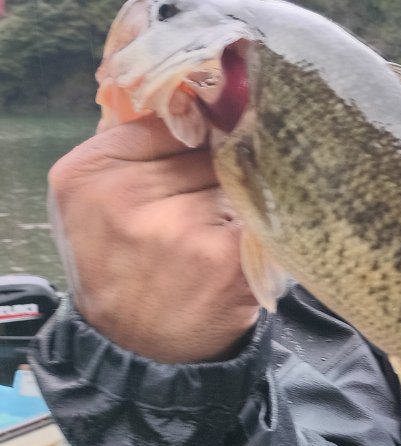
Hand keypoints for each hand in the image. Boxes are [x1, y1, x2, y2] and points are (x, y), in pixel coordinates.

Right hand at [48, 116, 259, 362]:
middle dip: (226, 168)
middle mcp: (125, 198)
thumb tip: (206, 94)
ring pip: (242, 180)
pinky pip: (266, 215)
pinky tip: (254, 244)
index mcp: (87, 173)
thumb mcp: (100, 199)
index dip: (200, 131)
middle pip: (212, 148)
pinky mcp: (225, 257)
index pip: (170, 118)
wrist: (139, 351)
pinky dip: (269, 225)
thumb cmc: (124, 263)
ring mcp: (178, 228)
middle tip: (216, 205)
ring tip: (226, 232)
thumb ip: (140, 145)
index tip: (214, 144)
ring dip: (248, 199)